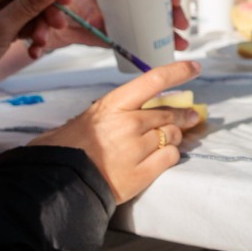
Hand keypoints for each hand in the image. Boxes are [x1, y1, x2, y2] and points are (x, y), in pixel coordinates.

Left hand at [0, 0, 70, 100]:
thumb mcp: (0, 28)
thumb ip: (29, 5)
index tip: (66, 2)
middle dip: (44, 11)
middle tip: (57, 27)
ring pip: (27, 10)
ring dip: (38, 27)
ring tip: (40, 45)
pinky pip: (21, 24)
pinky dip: (30, 36)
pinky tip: (33, 51)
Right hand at [30, 60, 204, 202]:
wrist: (57, 183)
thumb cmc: (65, 148)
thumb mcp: (86, 119)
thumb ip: (113, 113)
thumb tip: (134, 110)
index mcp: (113, 105)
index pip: (154, 80)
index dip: (178, 71)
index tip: (195, 67)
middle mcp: (129, 123)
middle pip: (168, 113)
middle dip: (184, 114)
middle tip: (192, 116)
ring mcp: (137, 149)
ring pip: (172, 135)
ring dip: (176, 136)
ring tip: (175, 138)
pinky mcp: (141, 173)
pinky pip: (170, 157)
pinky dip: (171, 155)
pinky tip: (165, 156)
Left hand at [51, 0, 189, 53]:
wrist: (49, 17)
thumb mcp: (76, 1)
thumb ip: (87, 10)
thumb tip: (98, 23)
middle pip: (160, 2)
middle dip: (175, 14)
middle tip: (181, 26)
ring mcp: (127, 15)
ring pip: (155, 22)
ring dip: (170, 33)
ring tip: (180, 44)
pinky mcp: (121, 33)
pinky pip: (142, 38)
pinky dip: (155, 45)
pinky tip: (167, 51)